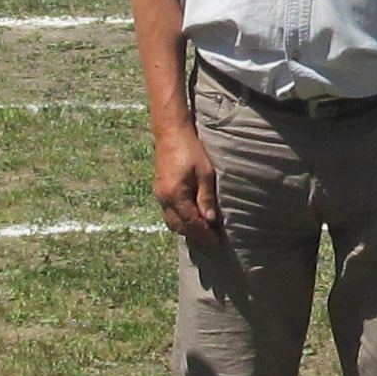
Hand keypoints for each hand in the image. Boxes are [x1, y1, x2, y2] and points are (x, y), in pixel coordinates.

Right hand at [151, 122, 222, 243]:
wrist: (170, 133)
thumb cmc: (191, 150)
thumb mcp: (205, 173)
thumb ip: (206, 198)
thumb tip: (210, 220)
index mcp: (175, 195)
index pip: (191, 223)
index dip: (204, 234)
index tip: (217, 242)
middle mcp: (164, 199)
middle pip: (179, 227)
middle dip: (195, 236)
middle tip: (212, 242)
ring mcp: (159, 196)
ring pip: (172, 222)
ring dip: (186, 230)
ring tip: (203, 234)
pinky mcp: (159, 191)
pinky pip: (168, 213)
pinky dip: (179, 221)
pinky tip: (191, 220)